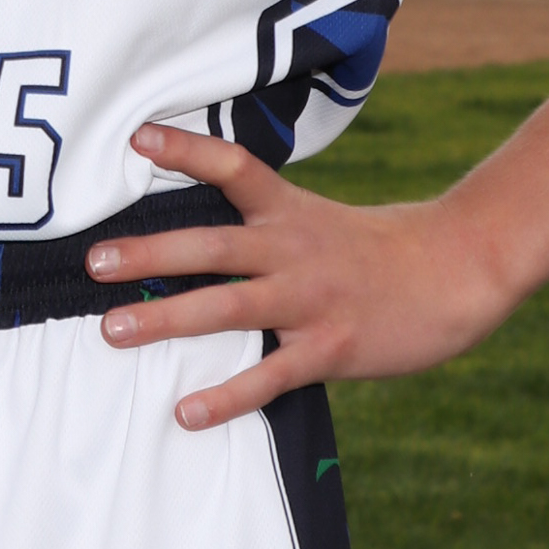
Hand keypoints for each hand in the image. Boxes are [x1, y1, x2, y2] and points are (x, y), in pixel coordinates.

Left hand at [85, 123, 506, 430]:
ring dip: (166, 320)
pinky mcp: (330, 347)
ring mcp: (310, 299)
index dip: (186, 150)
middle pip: (211, 245)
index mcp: (289, 212)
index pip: (233, 167)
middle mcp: (293, 249)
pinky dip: (225, 396)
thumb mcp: (317, 221)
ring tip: (111, 330)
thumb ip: (264, 226)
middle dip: (149, 254)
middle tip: (92, 262)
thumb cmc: (376, 251)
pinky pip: (269, 375)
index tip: (136, 136)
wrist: (456, 273)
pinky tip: (186, 412)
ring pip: (227, 308)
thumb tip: (194, 237)